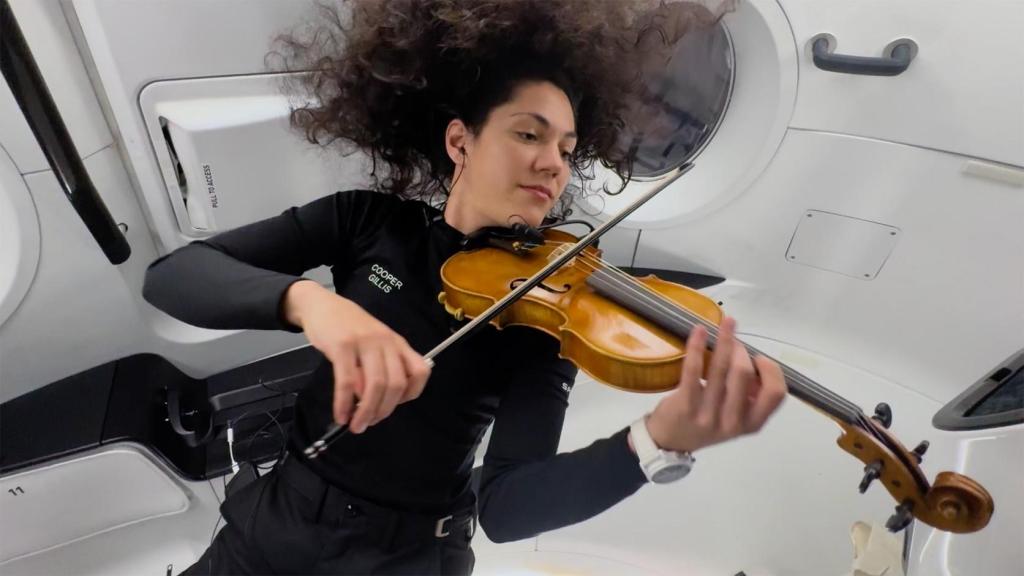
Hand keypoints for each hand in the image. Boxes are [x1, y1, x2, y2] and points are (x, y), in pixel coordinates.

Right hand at [283, 280, 430, 432]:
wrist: (322, 305)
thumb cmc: (349, 327)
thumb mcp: (373, 343)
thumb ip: (379, 368)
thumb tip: (374, 401)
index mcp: (398, 343)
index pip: (420, 371)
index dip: (411, 394)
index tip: (394, 405)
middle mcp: (386, 342)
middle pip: (396, 384)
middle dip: (384, 411)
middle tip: (369, 423)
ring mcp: (365, 343)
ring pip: (375, 385)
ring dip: (366, 412)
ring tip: (356, 425)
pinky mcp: (342, 346)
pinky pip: (346, 382)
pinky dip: (344, 403)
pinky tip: (340, 415)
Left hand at [642, 316, 785, 452]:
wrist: (670, 441)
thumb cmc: (707, 422)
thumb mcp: (736, 418)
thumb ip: (749, 396)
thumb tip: (752, 360)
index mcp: (752, 423)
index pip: (776, 393)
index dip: (771, 370)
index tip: (758, 359)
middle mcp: (733, 422)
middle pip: (745, 373)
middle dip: (741, 351)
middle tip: (734, 345)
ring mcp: (708, 415)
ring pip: (720, 368)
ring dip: (725, 340)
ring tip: (726, 324)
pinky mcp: (685, 404)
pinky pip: (693, 369)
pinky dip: (696, 345)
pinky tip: (699, 330)